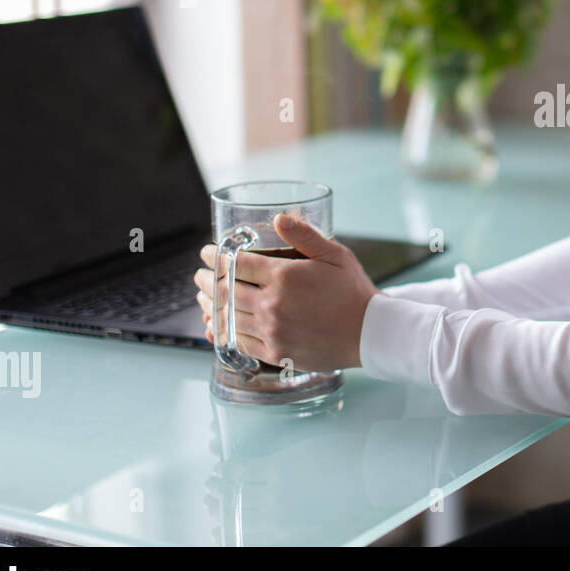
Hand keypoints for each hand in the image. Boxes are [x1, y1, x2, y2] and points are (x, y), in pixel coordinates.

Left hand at [194, 213, 379, 370]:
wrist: (369, 332)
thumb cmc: (353, 291)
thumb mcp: (335, 255)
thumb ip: (304, 236)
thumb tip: (279, 218)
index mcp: (285, 276)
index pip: (237, 263)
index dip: (216, 256)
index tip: (207, 252)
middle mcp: (273, 304)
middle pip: (225, 290)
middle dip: (207, 280)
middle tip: (199, 275)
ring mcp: (272, 330)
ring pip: (227, 316)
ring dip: (209, 305)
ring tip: (203, 298)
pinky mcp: (275, 352)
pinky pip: (239, 341)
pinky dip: (223, 332)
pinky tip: (217, 325)